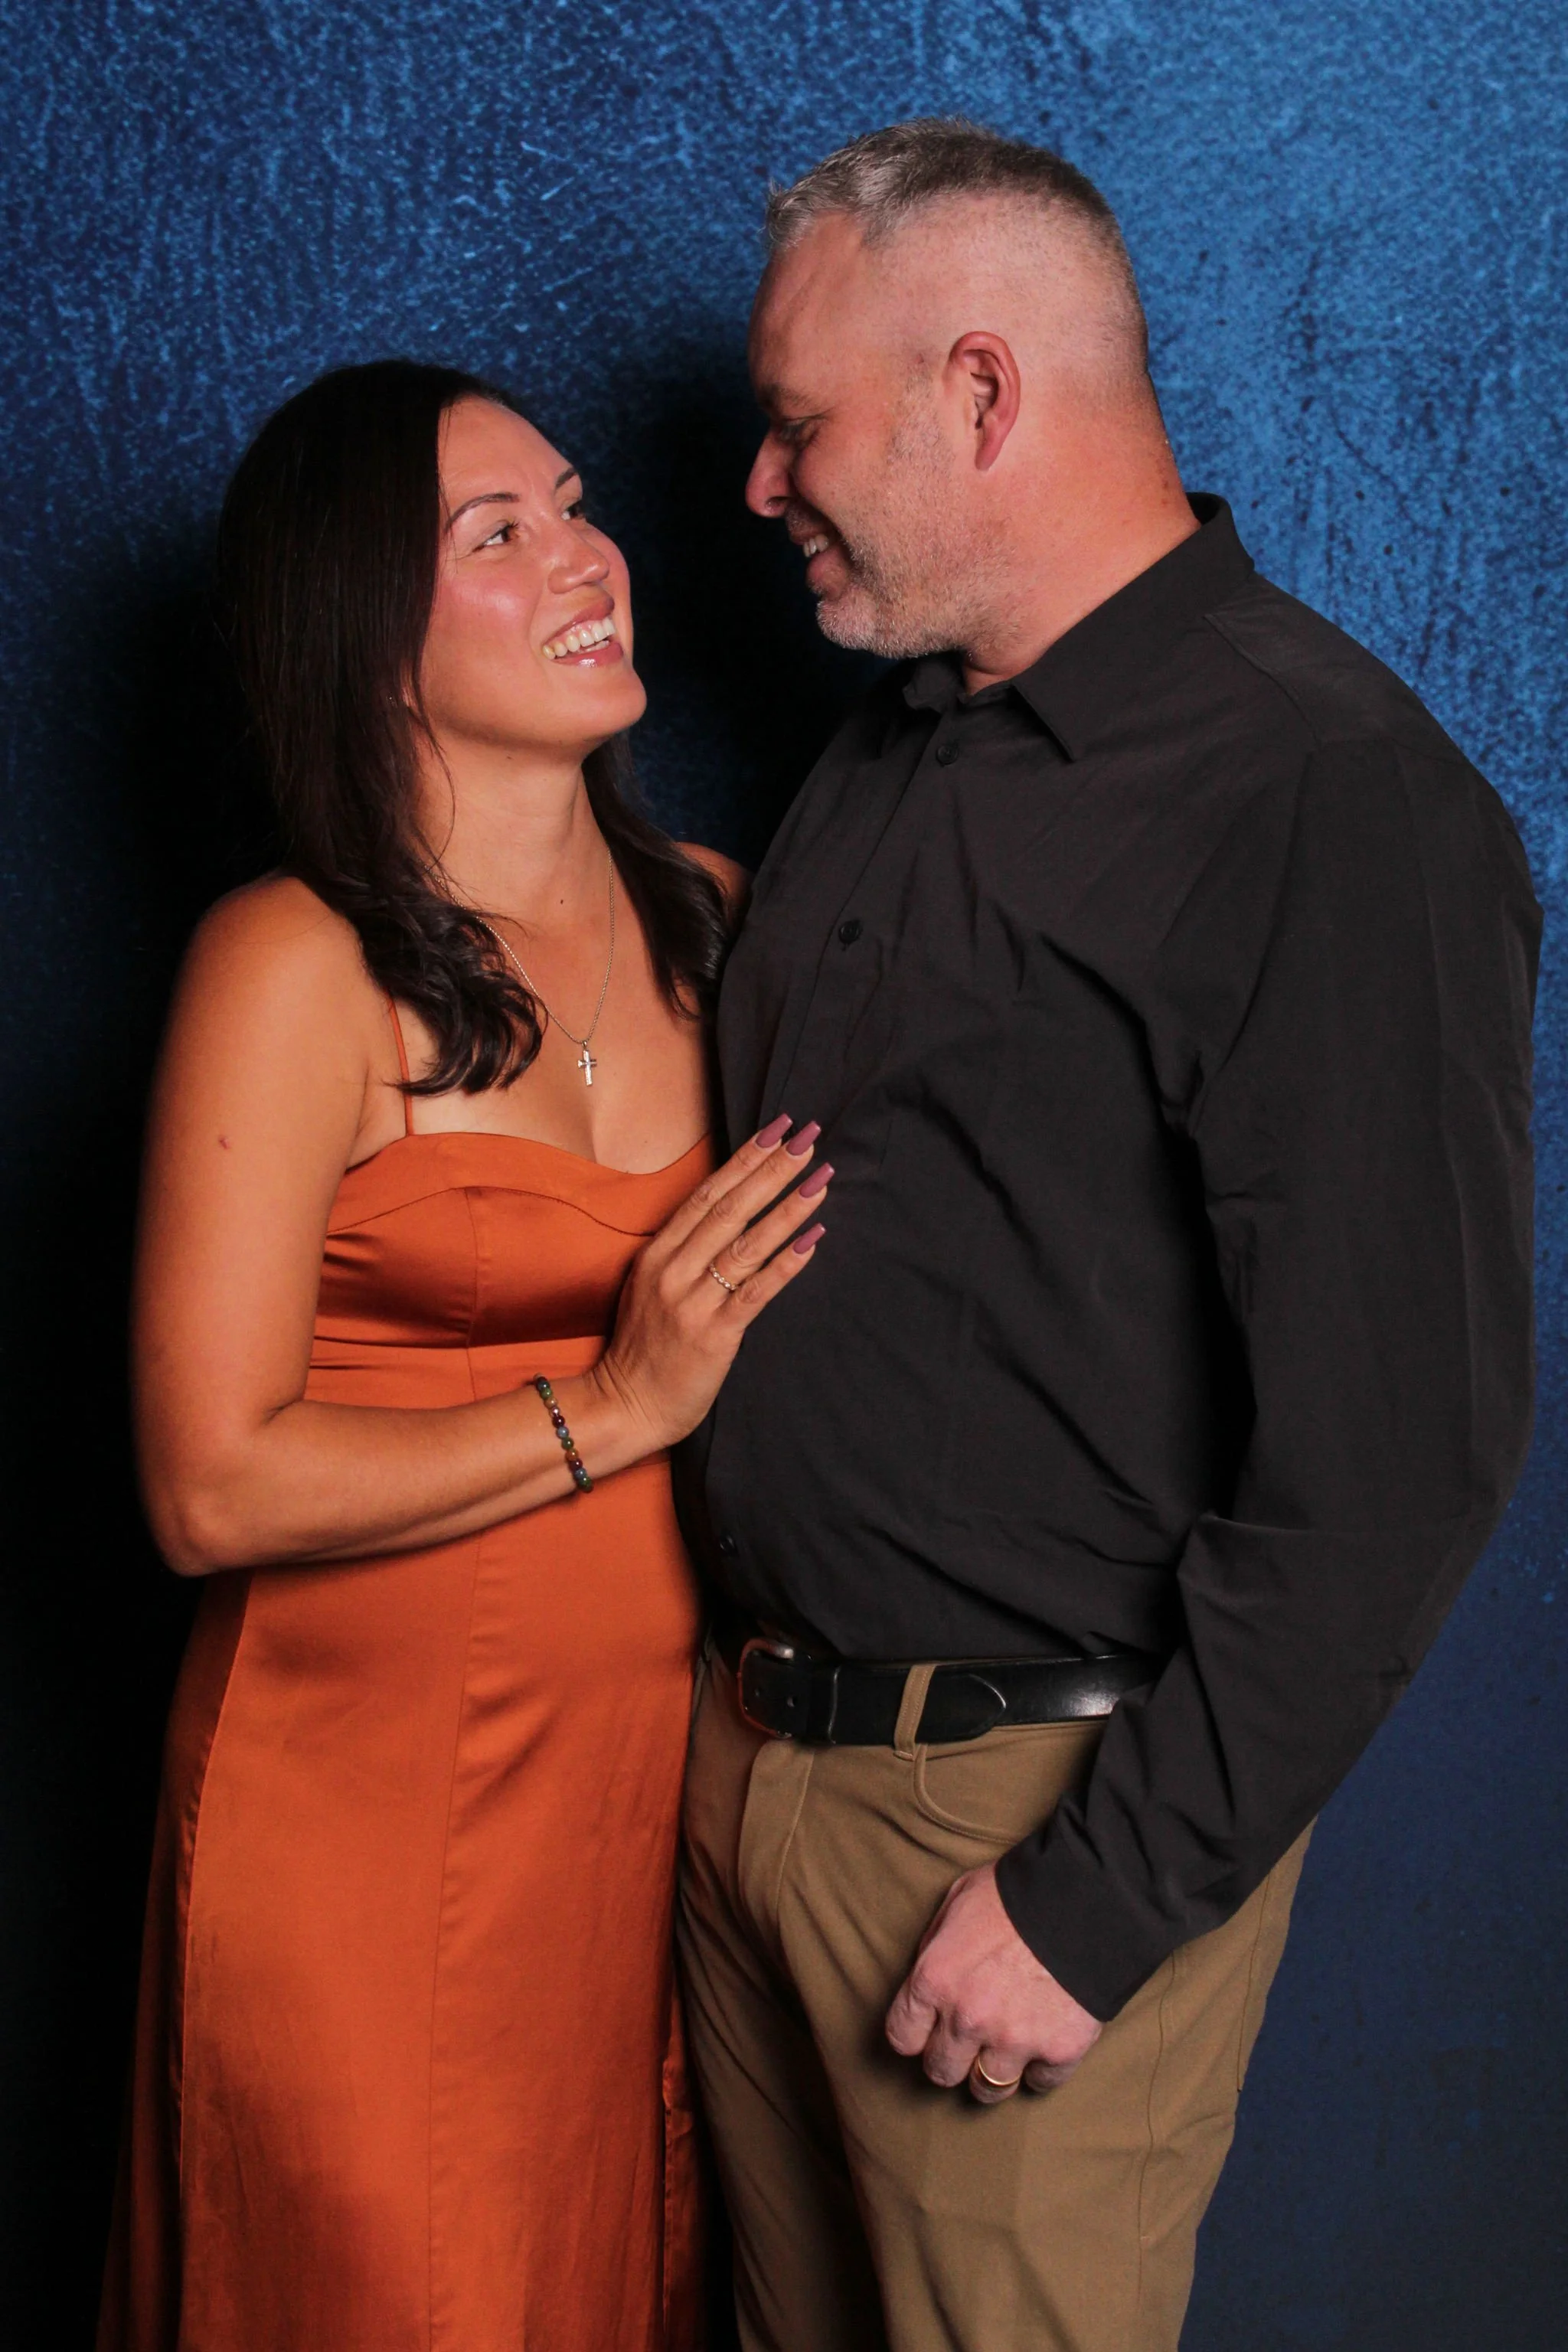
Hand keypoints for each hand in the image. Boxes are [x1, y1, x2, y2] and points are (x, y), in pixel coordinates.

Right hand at [591, 1114, 829, 1451]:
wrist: (626, 1406)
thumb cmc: (645, 1348)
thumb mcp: (652, 1286)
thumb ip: (684, 1251)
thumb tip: (729, 1213)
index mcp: (658, 1253)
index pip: (708, 1194)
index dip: (744, 1159)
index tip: (777, 1130)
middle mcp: (673, 1270)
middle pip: (730, 1208)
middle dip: (772, 1170)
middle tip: (807, 1140)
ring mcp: (691, 1302)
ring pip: (746, 1244)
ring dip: (787, 1209)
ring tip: (820, 1181)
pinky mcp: (713, 1334)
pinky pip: (755, 1291)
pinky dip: (786, 1264)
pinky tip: (813, 1239)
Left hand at [885, 1863, 1101, 2101]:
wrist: (1086, 1897)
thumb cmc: (1016, 1892)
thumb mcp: (958, 1900)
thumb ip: (935, 1945)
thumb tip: (929, 1978)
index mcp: (935, 1979)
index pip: (901, 2038)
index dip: (915, 2034)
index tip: (929, 2029)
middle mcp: (968, 2018)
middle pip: (941, 2072)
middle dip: (952, 2057)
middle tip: (970, 2039)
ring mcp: (1014, 2039)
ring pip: (987, 2089)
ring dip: (993, 2072)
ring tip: (1004, 2049)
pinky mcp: (1058, 2051)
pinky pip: (1040, 2082)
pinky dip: (1042, 2068)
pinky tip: (1045, 2042)